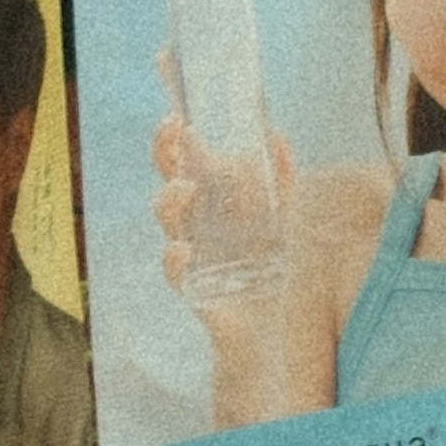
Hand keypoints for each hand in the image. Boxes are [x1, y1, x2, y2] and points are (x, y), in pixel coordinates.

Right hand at [151, 110, 293, 292]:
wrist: (264, 329)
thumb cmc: (263, 271)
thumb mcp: (279, 222)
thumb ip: (280, 183)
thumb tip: (278, 136)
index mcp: (207, 204)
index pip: (181, 163)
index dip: (173, 138)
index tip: (177, 115)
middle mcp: (192, 225)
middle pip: (167, 180)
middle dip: (164, 153)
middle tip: (175, 132)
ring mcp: (190, 254)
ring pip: (168, 221)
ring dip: (171, 199)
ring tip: (188, 187)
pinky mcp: (193, 289)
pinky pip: (174, 272)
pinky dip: (174, 260)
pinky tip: (184, 250)